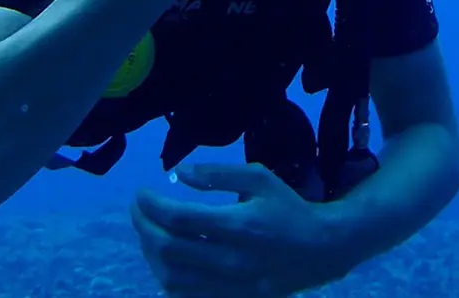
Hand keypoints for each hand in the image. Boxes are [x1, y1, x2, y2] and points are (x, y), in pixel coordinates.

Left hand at [130, 162, 351, 297]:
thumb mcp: (259, 178)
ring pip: (171, 277)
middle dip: (143, 226)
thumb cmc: (287, 208)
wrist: (320, 251)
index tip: (141, 192)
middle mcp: (230, 260)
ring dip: (151, 253)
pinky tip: (164, 258)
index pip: (179, 219)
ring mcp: (229, 286)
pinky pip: (185, 296)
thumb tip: (179, 173)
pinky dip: (166, 278)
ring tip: (148, 231)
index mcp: (237, 226)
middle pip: (169, 249)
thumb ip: (218, 173)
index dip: (152, 205)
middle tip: (138, 208)